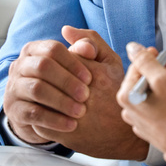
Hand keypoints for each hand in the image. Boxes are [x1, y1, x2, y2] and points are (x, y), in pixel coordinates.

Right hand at [2, 36, 91, 145]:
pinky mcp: (14, 110)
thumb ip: (86, 51)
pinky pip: (33, 113)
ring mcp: (13, 88)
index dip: (73, 62)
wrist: (44, 115)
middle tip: (86, 95)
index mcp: (34, 50)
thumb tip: (87, 47)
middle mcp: (19, 65)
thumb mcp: (78, 65)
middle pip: (43, 66)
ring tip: (80, 111)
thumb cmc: (66, 84)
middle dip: (67, 81)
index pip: (52, 49)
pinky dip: (54, 120)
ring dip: (61, 101)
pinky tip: (71, 125)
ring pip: (37, 89)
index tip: (90, 78)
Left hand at [27, 27, 146, 159]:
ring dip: (39, 98)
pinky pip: (41, 122)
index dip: (60, 64)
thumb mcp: (111, 62)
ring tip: (46, 97)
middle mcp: (86, 96)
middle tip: (53, 84)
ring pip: (41, 101)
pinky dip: (40, 117)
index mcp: (97, 74)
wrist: (126, 134)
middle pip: (49, 79)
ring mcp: (76, 117)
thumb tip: (65, 29)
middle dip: (47, 80)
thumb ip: (91, 40)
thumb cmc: (118, 92)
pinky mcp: (67, 136)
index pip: (62, 59)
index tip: (68, 71)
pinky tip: (48, 113)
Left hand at [117, 42, 165, 165]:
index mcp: (127, 96)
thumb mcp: (163, 79)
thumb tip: (132, 48)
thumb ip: (145, 60)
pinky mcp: (155, 127)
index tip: (164, 52)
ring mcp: (143, 120)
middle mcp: (131, 110)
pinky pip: (162, 105)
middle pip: (149, 80)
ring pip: (158, 92)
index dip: (153, 57)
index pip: (137, 68)